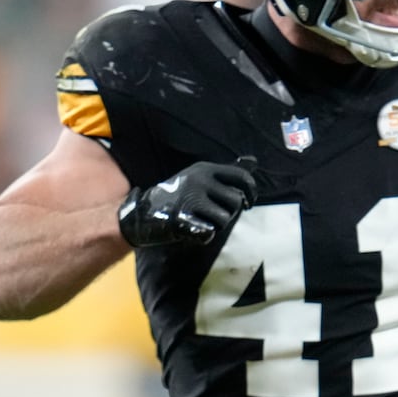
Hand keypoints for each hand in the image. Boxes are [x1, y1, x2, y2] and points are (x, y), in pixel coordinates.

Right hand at [118, 157, 257, 246]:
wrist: (142, 213)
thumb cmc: (180, 196)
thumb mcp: (202, 177)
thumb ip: (228, 173)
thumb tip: (254, 160)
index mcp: (205, 169)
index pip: (242, 178)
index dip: (251, 192)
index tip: (248, 203)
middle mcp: (198, 181)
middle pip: (236, 202)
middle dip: (229, 212)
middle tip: (211, 214)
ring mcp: (188, 199)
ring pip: (225, 220)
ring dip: (216, 225)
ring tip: (200, 220)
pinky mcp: (180, 219)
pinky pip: (209, 233)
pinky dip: (204, 236)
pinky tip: (192, 230)